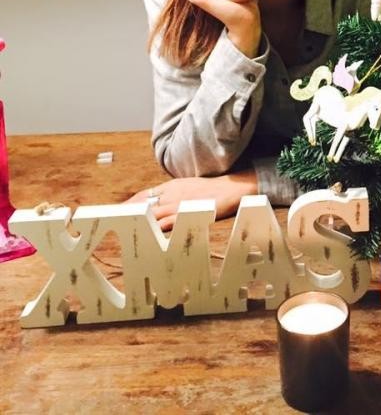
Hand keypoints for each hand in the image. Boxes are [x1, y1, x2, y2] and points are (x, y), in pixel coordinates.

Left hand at [125, 172, 257, 230]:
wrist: (234, 187)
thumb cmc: (214, 190)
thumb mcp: (189, 188)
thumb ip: (174, 195)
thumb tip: (159, 205)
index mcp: (172, 186)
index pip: (143, 196)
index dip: (127, 204)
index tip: (112, 212)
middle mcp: (171, 193)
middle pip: (141, 204)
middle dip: (123, 212)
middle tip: (106, 221)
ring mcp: (179, 203)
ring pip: (150, 213)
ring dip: (134, 220)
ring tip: (117, 228)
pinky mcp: (188, 212)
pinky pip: (168, 221)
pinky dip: (154, 227)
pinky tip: (144, 233)